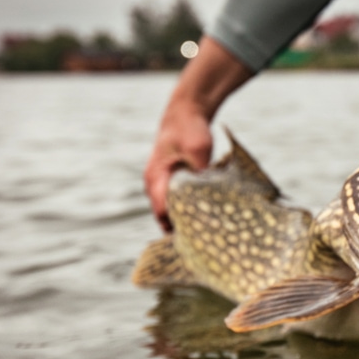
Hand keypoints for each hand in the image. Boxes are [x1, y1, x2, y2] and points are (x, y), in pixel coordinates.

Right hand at [145, 100, 212, 231]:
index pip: (163, 212)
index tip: (195, 241)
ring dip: (183, 222)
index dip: (177, 228)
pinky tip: (202, 219)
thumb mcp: (199, 148)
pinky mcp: (169, 181)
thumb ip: (199, 170)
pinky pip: (174, 202)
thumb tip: (205, 193)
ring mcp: (159, 182)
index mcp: (156, 178)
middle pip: (164, 216)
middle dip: (180, 230)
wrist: (186, 112)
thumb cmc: (191, 128)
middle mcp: (154, 183)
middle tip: (202, 245)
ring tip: (203, 238)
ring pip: (168, 211)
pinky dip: (185, 211)